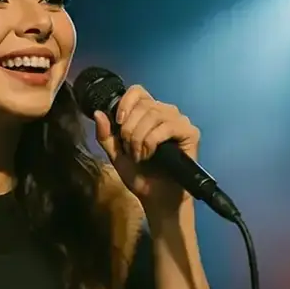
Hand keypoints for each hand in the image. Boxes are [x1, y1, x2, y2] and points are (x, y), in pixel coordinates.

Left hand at [93, 85, 200, 212]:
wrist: (155, 197)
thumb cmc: (139, 174)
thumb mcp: (115, 154)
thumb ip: (105, 134)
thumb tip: (98, 113)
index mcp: (148, 113)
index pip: (137, 91)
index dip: (125, 103)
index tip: (118, 123)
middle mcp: (165, 112)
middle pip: (143, 105)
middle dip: (129, 130)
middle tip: (130, 151)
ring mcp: (179, 121)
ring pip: (154, 114)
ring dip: (139, 138)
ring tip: (140, 156)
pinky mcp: (190, 132)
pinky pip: (168, 126)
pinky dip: (152, 141)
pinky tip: (150, 154)